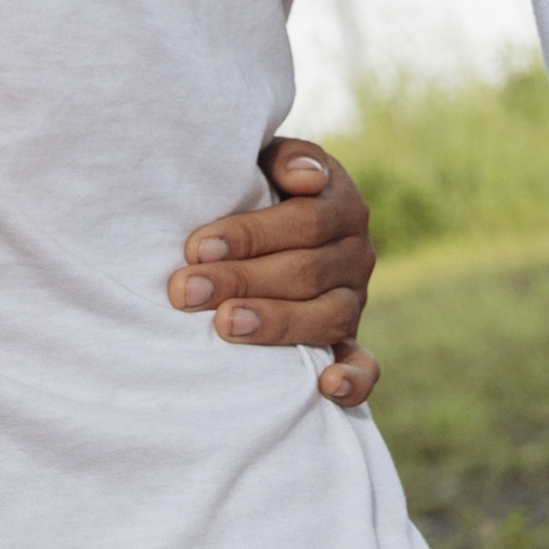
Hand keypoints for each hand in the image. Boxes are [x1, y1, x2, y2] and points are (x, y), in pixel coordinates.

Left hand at [171, 139, 383, 409]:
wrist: (271, 222)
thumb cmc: (255, 188)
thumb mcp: (266, 161)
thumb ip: (283, 159)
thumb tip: (305, 178)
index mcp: (341, 204)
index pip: (305, 221)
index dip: (251, 235)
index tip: (196, 247)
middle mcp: (356, 253)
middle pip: (306, 271)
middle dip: (241, 280)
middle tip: (185, 290)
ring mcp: (354, 300)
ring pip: (328, 316)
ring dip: (275, 323)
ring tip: (224, 325)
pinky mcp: (349, 341)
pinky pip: (363, 363)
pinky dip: (353, 379)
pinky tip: (325, 389)